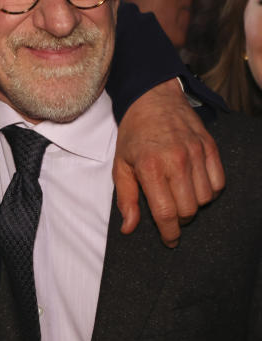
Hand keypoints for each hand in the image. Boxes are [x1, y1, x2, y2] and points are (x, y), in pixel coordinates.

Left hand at [113, 79, 224, 246]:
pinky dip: (210, 192)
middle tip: (170, 214)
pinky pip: (219, 183)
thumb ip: (126, 199)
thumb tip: (129, 227)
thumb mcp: (120, 166)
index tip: (169, 240)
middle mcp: (176, 161)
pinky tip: (195, 187)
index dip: (169, 233)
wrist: (151, 100)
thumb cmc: (133, 135)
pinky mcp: (210, 147)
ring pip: (205, 199)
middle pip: (188, 209)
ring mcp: (196, 153)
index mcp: (150, 167)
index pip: (166, 212)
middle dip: (179, 219)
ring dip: (194, 206)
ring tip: (180, 198)